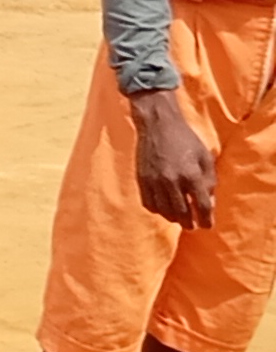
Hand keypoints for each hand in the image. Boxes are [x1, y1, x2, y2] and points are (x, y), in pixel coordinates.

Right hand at [132, 89, 217, 229]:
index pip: (202, 206)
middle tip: (193, 226)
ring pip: (164, 211)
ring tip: (179, 219)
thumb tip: (209, 203)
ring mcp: (154, 181)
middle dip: (189, 223)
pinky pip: (148, 203)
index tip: (207, 226)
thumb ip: (209, 181)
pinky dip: (157, 210)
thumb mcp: (205, 158)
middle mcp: (172, 181)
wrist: (158, 125)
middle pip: (182, 213)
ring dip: (173, 218)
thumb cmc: (186, 140)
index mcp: (191, 175)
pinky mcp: (142, 180)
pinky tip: (163, 208)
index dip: (206, 220)